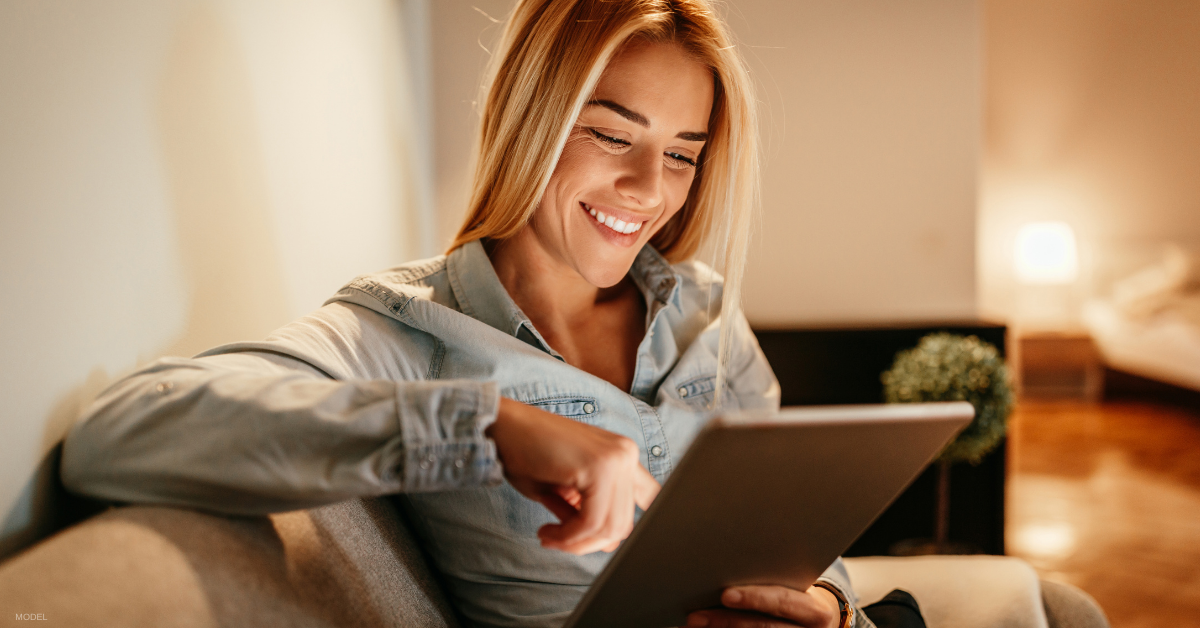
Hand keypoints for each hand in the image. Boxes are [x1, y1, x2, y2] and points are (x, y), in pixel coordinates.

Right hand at [485, 398, 660, 553]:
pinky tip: (547, 531)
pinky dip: (568, 536)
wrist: (502, 426)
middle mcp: (626, 454)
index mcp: (623, 456)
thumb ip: (590, 512)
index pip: (650, 501)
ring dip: (576, 543)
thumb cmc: (527, 453)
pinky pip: (591, 521)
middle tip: (557, 541)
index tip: (588, 540)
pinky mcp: (598, 466)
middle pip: (624, 524)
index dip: (622, 528)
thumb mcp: (567, 490)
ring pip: (610, 527)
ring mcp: (616, 458)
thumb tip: (606, 543)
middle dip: (588, 544)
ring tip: (549, 536)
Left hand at [684, 585, 840, 627]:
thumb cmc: (795, 593)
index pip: (782, 601)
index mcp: (814, 610)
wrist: (815, 622)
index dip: (754, 598)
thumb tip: (723, 564)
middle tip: (695, 617)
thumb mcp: (792, 583)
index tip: (725, 595)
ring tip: (692, 625)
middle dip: (725, 621)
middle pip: (763, 627)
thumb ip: (770, 576)